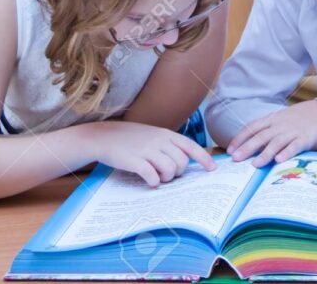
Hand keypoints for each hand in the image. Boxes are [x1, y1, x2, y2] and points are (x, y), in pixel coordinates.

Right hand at [90, 122, 215, 186]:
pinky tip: (150, 182)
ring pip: (170, 169)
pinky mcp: (134, 160)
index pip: (191, 146)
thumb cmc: (130, 138)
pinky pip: (152, 175)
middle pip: (182, 162)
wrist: (103, 136)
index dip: (204, 158)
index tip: (212, 169)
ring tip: (159, 178)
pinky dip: (154, 182)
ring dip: (167, 178)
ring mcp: (146, 150)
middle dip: (178, 173)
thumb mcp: (153, 135)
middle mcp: (159, 140)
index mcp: (166, 134)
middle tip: (168, 175)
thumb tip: (186, 160)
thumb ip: (169, 145)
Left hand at [226, 100, 316, 167]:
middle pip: (260, 136)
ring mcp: (292, 131)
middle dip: (247, 148)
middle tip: (235, 159)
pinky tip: (279, 161)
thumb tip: (247, 146)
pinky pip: (294, 146)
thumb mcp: (279, 121)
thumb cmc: (297, 120)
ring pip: (276, 142)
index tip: (230, 150)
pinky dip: (286, 153)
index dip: (240, 138)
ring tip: (255, 165)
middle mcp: (279, 125)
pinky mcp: (305, 138)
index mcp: (271, 120)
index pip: (252, 128)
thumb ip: (265, 130)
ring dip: (265, 154)